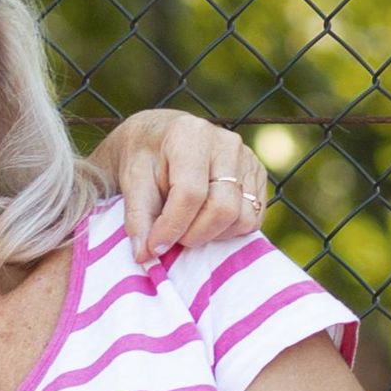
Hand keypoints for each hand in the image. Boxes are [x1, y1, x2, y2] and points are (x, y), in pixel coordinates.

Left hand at [96, 109, 270, 261]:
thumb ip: (137, 217)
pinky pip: (254, 218)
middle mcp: (226, 143)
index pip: (191, 193)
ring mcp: (247, 158)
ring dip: (213, 235)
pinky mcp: (258, 174)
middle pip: (223, 208)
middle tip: (173, 237)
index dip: (173, 226)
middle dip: (195, 234)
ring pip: (243, 217)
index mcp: (191, 135)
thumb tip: (143, 255)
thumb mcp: (132, 182)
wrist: (161, 138)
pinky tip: (206, 221)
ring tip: (188, 226)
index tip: (154, 246)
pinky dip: (230, 230)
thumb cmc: (145, 158)